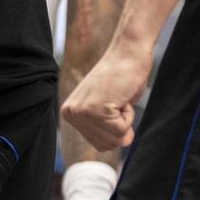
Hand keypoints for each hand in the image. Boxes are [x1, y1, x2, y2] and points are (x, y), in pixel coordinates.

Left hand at [62, 34, 151, 151]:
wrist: (127, 54)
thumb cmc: (121, 79)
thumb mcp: (103, 107)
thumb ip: (98, 127)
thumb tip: (103, 146)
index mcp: (70, 114)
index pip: (102, 145)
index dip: (116, 128)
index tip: (112, 104)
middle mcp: (71, 114)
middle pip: (108, 145)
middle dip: (121, 126)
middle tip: (116, 101)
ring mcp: (82, 112)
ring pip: (116, 139)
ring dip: (125, 120)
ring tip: (117, 98)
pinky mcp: (96, 109)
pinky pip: (122, 129)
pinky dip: (129, 114)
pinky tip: (120, 96)